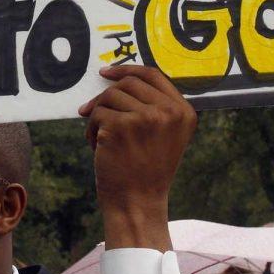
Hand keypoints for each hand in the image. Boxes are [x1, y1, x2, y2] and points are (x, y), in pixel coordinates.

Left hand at [77, 64, 196, 251]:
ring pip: (109, 97)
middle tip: (90, 111)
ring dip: (98, 116)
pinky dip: (91, 130)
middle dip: (106, 96)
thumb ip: (155, 107)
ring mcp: (145, 117)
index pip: (153, 74)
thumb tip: (118, 78)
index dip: (128, 70)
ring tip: (101, 139)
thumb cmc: (146, 171)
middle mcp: (169, 112)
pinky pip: (96, 114)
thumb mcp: (165, 135)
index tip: (107, 73)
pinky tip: (98, 148)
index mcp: (184, 112)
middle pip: (129, 83)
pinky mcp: (121, 125)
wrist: (137, 203)